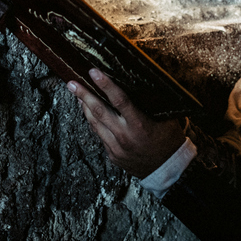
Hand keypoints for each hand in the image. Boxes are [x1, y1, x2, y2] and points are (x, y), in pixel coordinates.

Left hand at [67, 69, 186, 178]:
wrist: (168, 169)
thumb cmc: (169, 139)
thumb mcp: (166, 118)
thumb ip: (151, 103)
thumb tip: (139, 82)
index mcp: (140, 124)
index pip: (119, 99)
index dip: (105, 84)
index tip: (93, 72)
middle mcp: (126, 136)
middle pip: (99, 112)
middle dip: (84, 95)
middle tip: (72, 83)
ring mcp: (117, 148)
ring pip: (95, 124)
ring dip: (85, 108)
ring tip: (77, 95)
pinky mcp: (113, 156)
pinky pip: (100, 136)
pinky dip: (94, 123)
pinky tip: (90, 114)